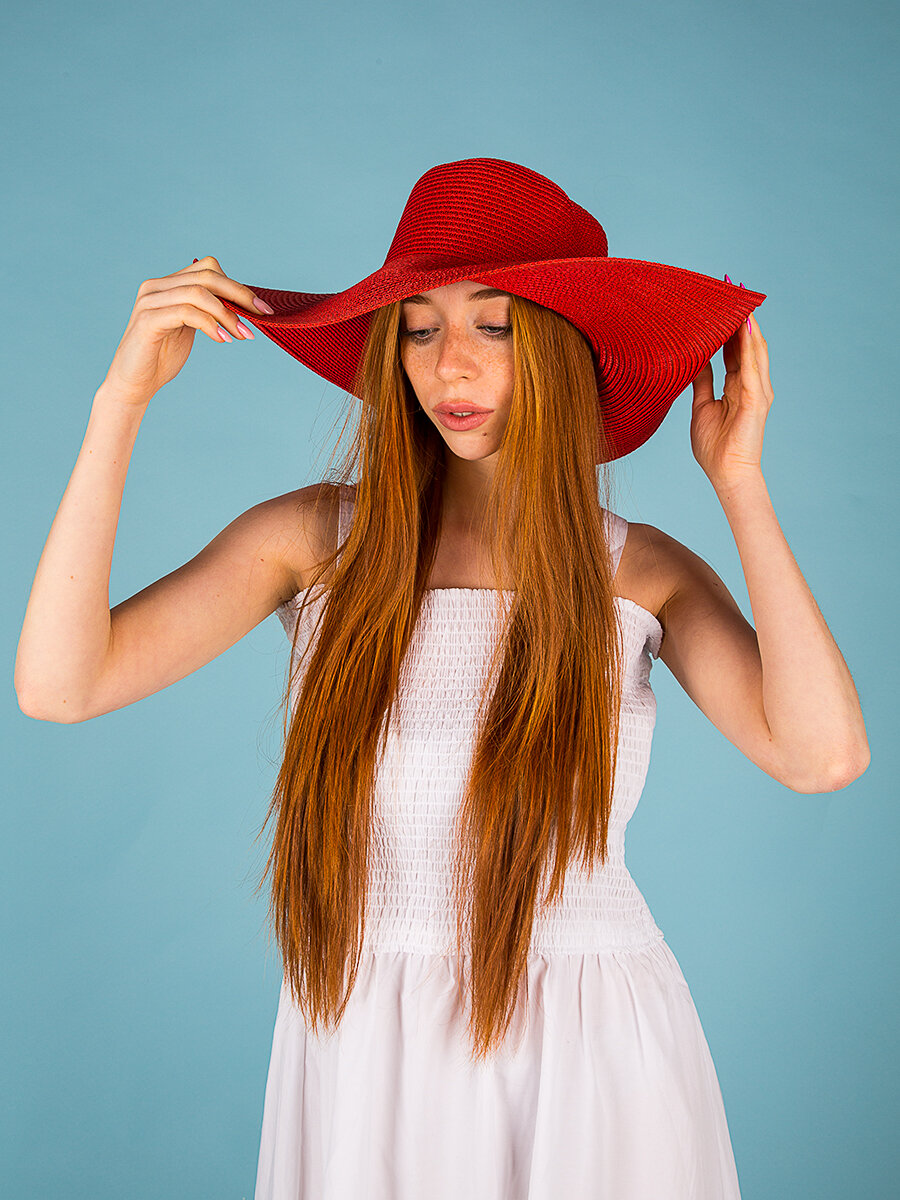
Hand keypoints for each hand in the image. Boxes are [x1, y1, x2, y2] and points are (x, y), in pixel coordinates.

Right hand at [101, 256, 270, 406]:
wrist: (134, 384)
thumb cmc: (162, 357)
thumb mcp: (191, 328)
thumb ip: (208, 312)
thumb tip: (244, 306)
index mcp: (168, 284)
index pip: (208, 269)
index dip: (238, 286)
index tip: (262, 309)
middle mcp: (156, 286)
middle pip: (207, 276)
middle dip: (240, 295)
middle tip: (262, 316)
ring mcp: (150, 301)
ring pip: (199, 293)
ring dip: (228, 314)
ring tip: (243, 334)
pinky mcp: (148, 320)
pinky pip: (187, 313)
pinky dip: (210, 325)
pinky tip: (224, 340)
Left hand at [689, 306, 773, 490]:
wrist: (726, 474)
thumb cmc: (714, 447)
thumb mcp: (702, 406)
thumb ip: (702, 383)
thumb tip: (695, 362)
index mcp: (738, 386)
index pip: (735, 349)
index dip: (728, 328)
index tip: (719, 305)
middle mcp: (751, 384)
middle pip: (747, 344)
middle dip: (740, 318)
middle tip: (731, 291)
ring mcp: (757, 391)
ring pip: (754, 350)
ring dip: (747, 325)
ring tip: (740, 301)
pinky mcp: (756, 399)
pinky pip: (753, 366)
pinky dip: (750, 345)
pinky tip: (746, 327)